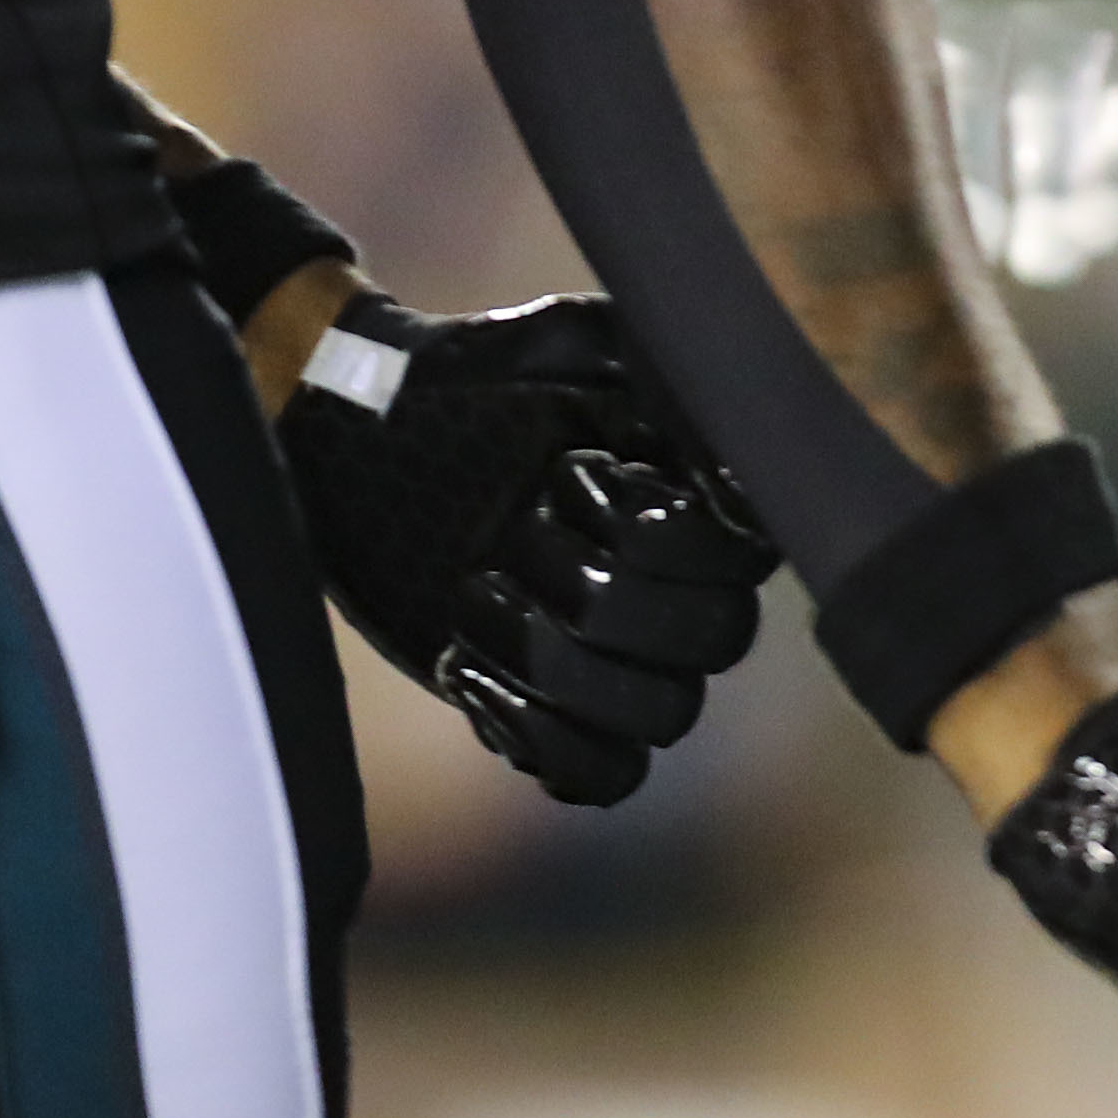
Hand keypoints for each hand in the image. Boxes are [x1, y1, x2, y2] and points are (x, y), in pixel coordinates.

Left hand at [280, 292, 778, 805]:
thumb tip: (745, 482)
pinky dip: (542, 738)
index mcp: (704, 504)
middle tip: (515, 530)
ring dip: (556, 662)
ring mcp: (622, 658)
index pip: (748, 561)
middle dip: (597, 592)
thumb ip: (679, 385)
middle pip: (714, 642)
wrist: (369, 432)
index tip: (576, 475)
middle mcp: (682, 587)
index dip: (662, 535)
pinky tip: (471, 672)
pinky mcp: (554, 711)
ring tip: (477, 596)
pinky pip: (605, 774)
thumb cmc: (481, 377)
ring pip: (663, 715)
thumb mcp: (581, 343)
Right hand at [895, 0, 1117, 287]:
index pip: (921, 57)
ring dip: (1057, 191)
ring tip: (1048, 269)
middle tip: (982, 261)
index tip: (906, 210)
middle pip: (994, 95)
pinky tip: (1100, 241)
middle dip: (987, 179)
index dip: (913, 134)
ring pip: (1070, 111)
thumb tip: (785, 47)